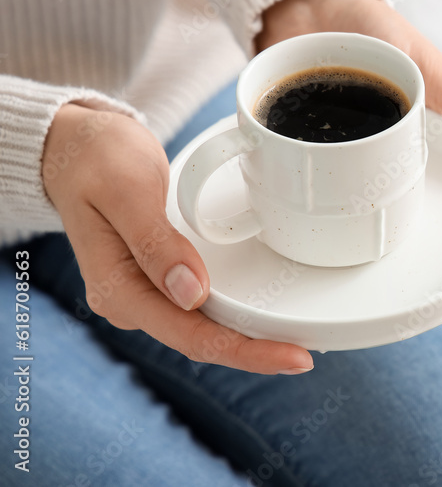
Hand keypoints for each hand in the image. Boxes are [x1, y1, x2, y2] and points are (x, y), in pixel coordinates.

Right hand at [43, 104, 313, 374]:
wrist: (76, 145)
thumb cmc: (98, 159)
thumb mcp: (127, 189)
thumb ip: (155, 242)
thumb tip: (192, 295)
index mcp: (118, 289)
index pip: (190, 336)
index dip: (245, 351)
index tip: (293, 357)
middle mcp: (131, 301)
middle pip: (202, 341)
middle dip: (254, 352)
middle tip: (305, 357)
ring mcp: (146, 292)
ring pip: (204, 329)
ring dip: (248, 339)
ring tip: (297, 345)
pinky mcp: (159, 279)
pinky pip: (202, 308)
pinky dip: (235, 316)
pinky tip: (265, 318)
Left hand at [257, 0, 441, 309]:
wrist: (304, 12)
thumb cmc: (375, 32)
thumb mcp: (425, 64)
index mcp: (440, 143)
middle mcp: (403, 164)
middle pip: (433, 224)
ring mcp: (360, 171)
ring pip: (386, 225)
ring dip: (396, 259)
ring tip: (401, 296)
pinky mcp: (319, 170)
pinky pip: (333, 209)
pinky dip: (341, 235)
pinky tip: (339, 261)